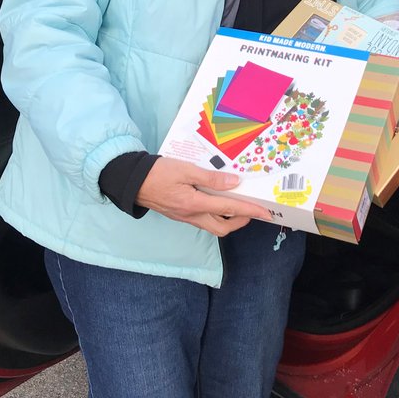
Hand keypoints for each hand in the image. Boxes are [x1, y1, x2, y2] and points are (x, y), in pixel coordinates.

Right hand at [137, 157, 271, 235]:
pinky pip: (203, 220)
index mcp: (194, 204)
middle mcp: (191, 215)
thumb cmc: (158, 172)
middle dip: (241, 221)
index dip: (250, 210)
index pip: (229, 209)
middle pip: (223, 228)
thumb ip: (211, 178)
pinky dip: (216, 215)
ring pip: (213, 226)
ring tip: (238, 205)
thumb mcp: (186, 169)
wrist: (133, 181)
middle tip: (252, 209)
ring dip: (229, 219)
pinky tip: (218, 202)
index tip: (266, 213)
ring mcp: (185, 217)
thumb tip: (235, 183)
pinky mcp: (180, 215)